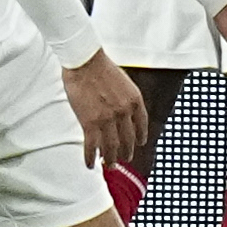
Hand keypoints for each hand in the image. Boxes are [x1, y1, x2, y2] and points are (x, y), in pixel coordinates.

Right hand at [61, 50, 147, 167]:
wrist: (85, 61)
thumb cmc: (101, 67)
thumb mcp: (124, 82)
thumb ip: (126, 99)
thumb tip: (123, 111)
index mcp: (135, 101)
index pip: (141, 125)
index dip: (140, 137)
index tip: (138, 144)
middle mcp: (124, 113)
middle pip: (127, 140)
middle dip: (126, 152)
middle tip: (124, 159)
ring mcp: (107, 119)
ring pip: (111, 147)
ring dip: (110, 159)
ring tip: (110, 165)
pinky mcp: (90, 123)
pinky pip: (92, 146)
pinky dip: (91, 158)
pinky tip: (90, 164)